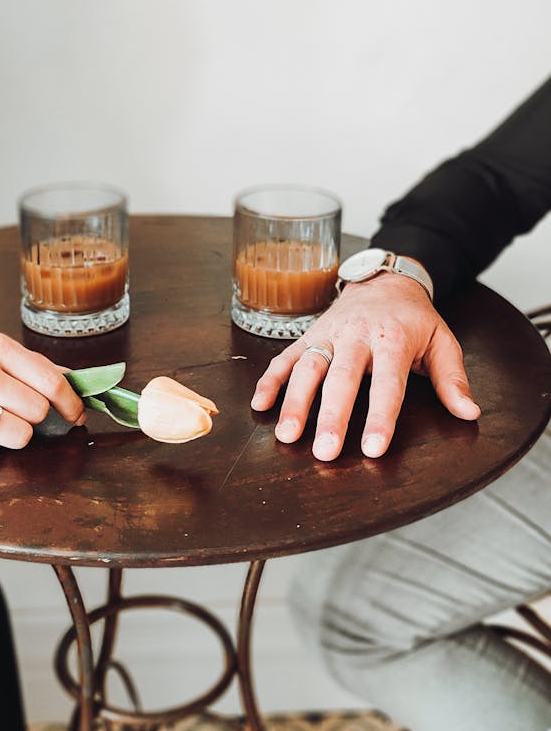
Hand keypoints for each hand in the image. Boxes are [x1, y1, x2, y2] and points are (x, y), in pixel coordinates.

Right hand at [250, 273, 479, 459]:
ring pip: (308, 366)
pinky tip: (261, 405)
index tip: (373, 448)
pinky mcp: (309, 334)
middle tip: (324, 451)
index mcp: (393, 338)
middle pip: (341, 377)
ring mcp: (329, 333)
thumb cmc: (414, 319)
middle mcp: (357, 335)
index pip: (387, 383)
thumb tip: (469, 413)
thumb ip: (452, 379)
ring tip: (287, 436)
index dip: (380, 416)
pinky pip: (285, 356)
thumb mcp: (442, 342)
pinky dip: (270, 379)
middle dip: (331, 415)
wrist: (385, 279)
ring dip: (295, 401)